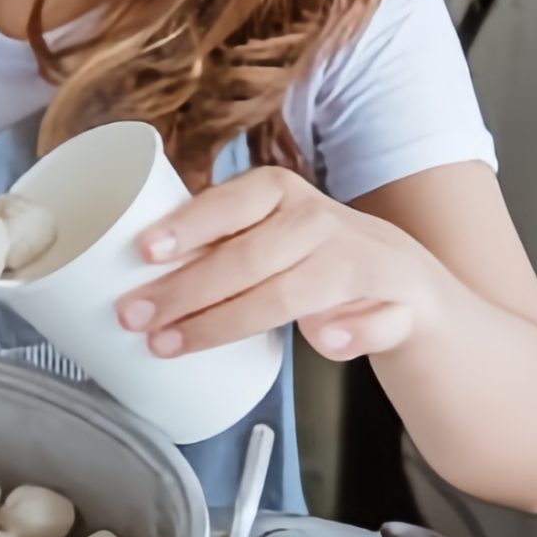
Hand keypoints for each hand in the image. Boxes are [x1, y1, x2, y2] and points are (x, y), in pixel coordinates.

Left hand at [116, 167, 455, 360]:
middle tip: (134, 318)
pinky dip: (347, 334)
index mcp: (277, 192)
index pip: (228, 203)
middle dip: (185, 293)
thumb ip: (212, 244)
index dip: (187, 226)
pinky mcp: (393, 305)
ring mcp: (356, 261)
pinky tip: (325, 342)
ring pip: (288, 295)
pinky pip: (368, 324)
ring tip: (173, 344)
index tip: (144, 251)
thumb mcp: (260, 233)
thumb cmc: (305, 256)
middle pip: (244, 259)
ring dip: (227, 323)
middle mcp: (315, 221)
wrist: (402, 280)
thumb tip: (142, 270)